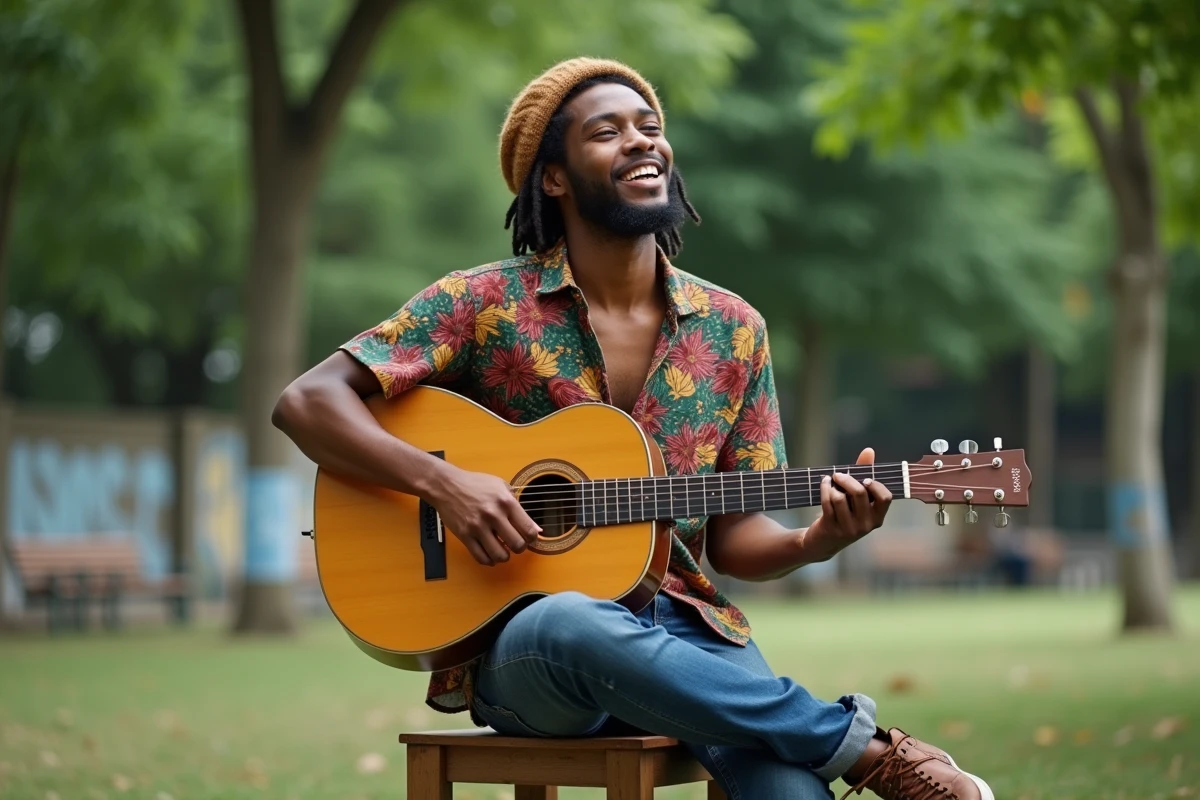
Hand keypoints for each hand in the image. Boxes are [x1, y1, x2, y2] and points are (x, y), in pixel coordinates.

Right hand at [427, 465, 540, 565]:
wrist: (447, 485)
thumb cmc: (476, 484)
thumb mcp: (501, 487)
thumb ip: (519, 508)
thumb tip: (536, 529)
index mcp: (506, 502)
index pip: (528, 530)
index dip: (532, 538)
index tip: (529, 538)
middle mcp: (493, 515)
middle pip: (517, 545)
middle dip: (520, 548)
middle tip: (517, 545)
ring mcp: (478, 527)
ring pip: (500, 555)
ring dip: (505, 556)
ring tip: (504, 551)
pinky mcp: (464, 535)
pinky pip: (481, 557)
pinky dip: (489, 560)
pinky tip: (491, 554)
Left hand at [799, 448, 892, 562]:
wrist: (823, 542)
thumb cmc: (844, 514)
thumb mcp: (856, 499)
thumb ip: (864, 474)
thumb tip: (869, 451)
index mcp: (877, 517)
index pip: (885, 498)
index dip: (876, 485)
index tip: (865, 479)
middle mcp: (866, 525)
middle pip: (859, 493)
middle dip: (847, 479)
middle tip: (838, 474)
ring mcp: (848, 528)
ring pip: (840, 497)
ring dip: (832, 485)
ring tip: (829, 482)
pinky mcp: (831, 528)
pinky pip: (827, 502)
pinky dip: (824, 489)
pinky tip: (824, 484)